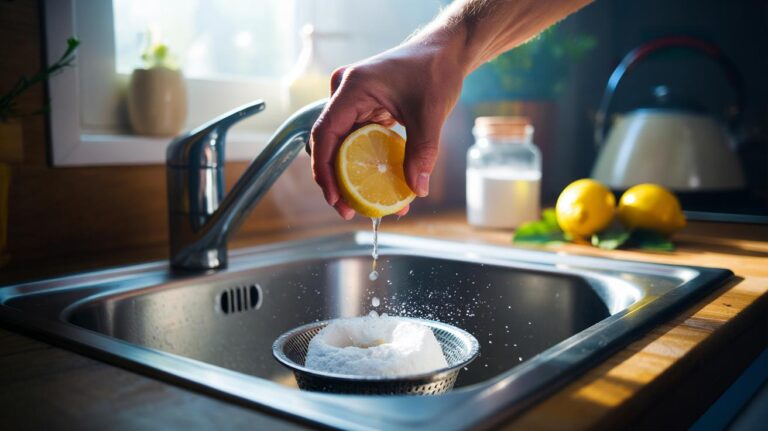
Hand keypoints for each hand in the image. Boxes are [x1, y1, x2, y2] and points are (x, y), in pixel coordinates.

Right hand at [310, 39, 464, 218]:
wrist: (445, 51)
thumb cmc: (436, 71)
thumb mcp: (431, 113)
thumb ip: (422, 152)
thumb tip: (416, 190)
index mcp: (353, 88)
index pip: (325, 133)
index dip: (325, 169)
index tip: (335, 198)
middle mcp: (345, 92)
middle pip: (330, 143)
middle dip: (337, 179)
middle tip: (348, 210)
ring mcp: (352, 100)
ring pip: (342, 144)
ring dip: (351, 173)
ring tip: (363, 204)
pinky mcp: (363, 107)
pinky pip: (356, 139)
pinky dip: (365, 161)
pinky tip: (378, 183)